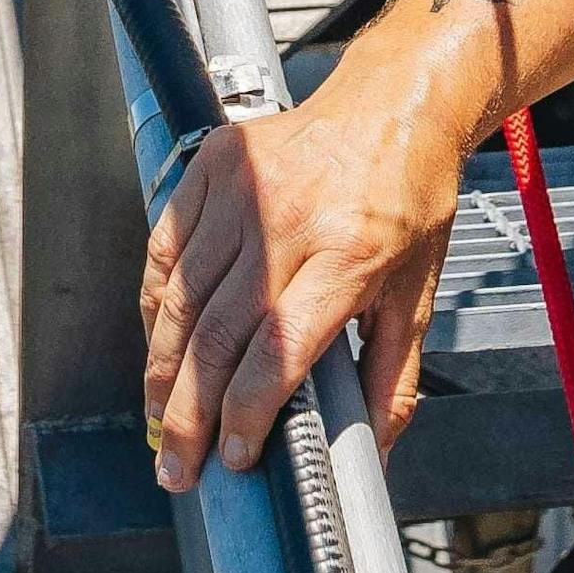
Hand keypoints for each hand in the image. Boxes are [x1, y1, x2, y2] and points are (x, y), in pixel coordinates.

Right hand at [147, 92, 440, 468]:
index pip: (278, 350)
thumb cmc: (409, 202)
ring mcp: (241, 190)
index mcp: (350, 254)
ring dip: (162, 371)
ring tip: (162, 422)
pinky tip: (159, 350)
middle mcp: (288, 220)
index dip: (247, 413)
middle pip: (218, 334)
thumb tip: (376, 457)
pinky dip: (155, 309)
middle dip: (189, 413)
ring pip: (179, 298)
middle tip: (178, 467)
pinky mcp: (210, 169)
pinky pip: (166, 252)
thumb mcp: (418, 296)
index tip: (235, 458)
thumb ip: (393, 381)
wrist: (393, 106)